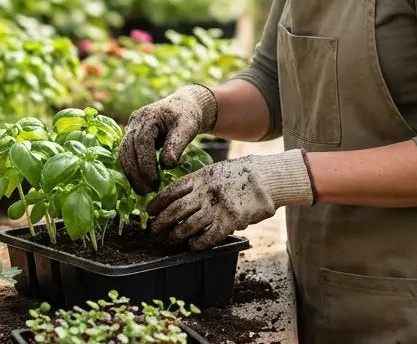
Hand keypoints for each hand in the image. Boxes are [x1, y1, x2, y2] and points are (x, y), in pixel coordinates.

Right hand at [119, 84, 217, 194]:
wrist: (182, 107)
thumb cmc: (187, 116)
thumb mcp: (187, 127)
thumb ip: (177, 144)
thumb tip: (168, 165)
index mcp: (148, 115)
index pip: (141, 141)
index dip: (145, 162)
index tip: (154, 181)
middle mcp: (135, 121)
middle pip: (128, 149)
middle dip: (136, 172)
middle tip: (148, 191)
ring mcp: (130, 129)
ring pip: (124, 154)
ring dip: (131, 174)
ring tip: (144, 191)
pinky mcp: (130, 137)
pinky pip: (127, 156)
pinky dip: (132, 170)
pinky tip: (141, 183)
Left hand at [147, 150, 314, 249]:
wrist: (267, 178)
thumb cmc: (241, 175)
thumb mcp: (215, 170)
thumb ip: (198, 183)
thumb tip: (178, 198)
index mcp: (200, 176)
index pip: (171, 191)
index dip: (157, 203)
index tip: (149, 211)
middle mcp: (205, 192)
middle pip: (175, 210)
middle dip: (161, 223)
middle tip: (153, 231)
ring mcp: (217, 207)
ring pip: (187, 226)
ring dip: (176, 235)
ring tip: (170, 240)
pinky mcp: (229, 222)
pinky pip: (207, 237)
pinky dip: (197, 243)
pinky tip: (192, 245)